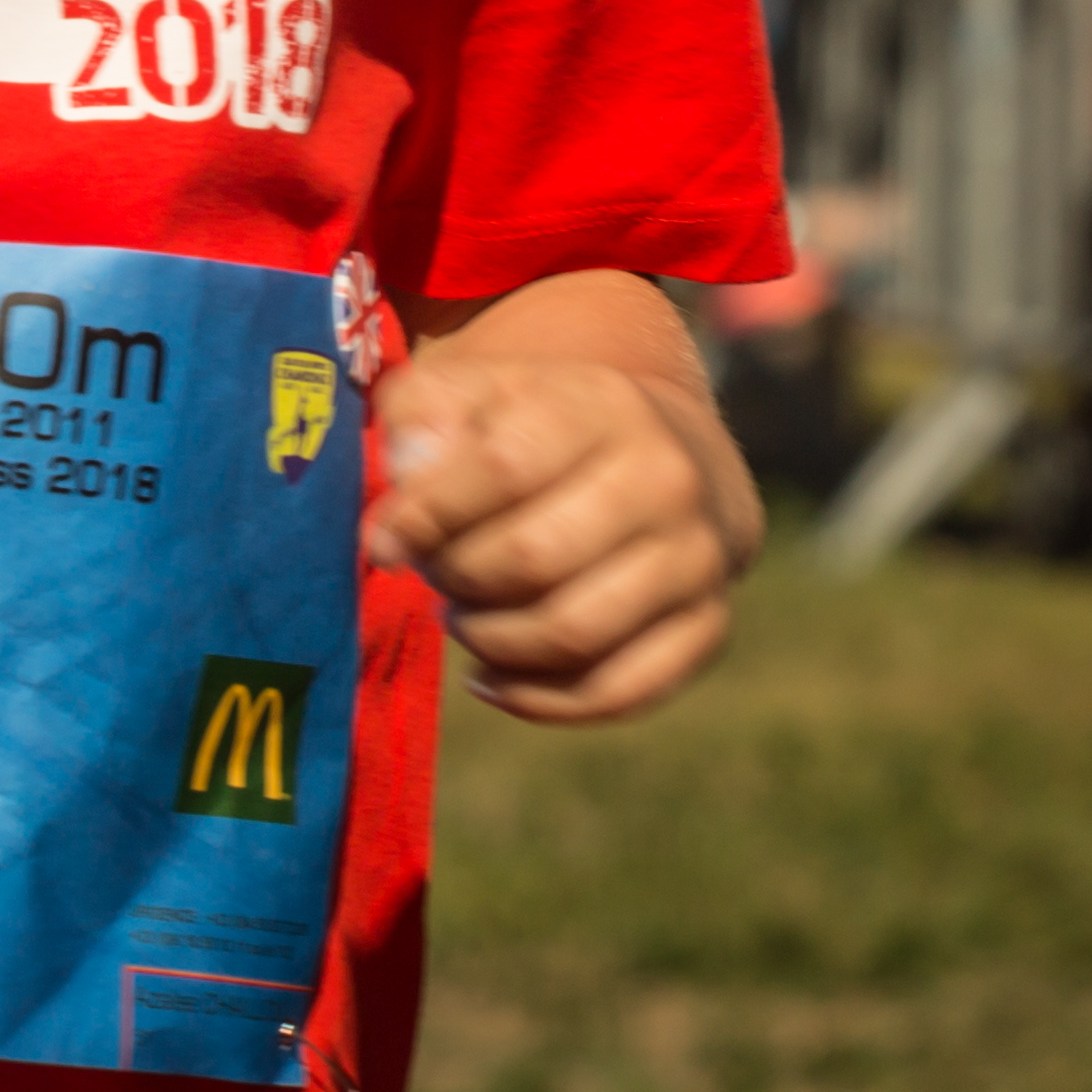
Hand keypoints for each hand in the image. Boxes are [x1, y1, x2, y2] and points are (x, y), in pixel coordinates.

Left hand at [361, 347, 753, 722]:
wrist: (666, 456)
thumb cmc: (542, 427)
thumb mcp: (478, 391)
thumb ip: (422, 417)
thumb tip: (406, 492)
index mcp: (603, 406)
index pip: (503, 466)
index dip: (427, 513)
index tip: (385, 538)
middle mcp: (666, 479)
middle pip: (533, 556)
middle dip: (458, 578)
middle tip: (434, 575)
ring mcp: (696, 559)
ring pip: (572, 631)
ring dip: (491, 639)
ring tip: (461, 618)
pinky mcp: (706, 627)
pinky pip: (616, 691)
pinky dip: (538, 699)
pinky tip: (491, 677)